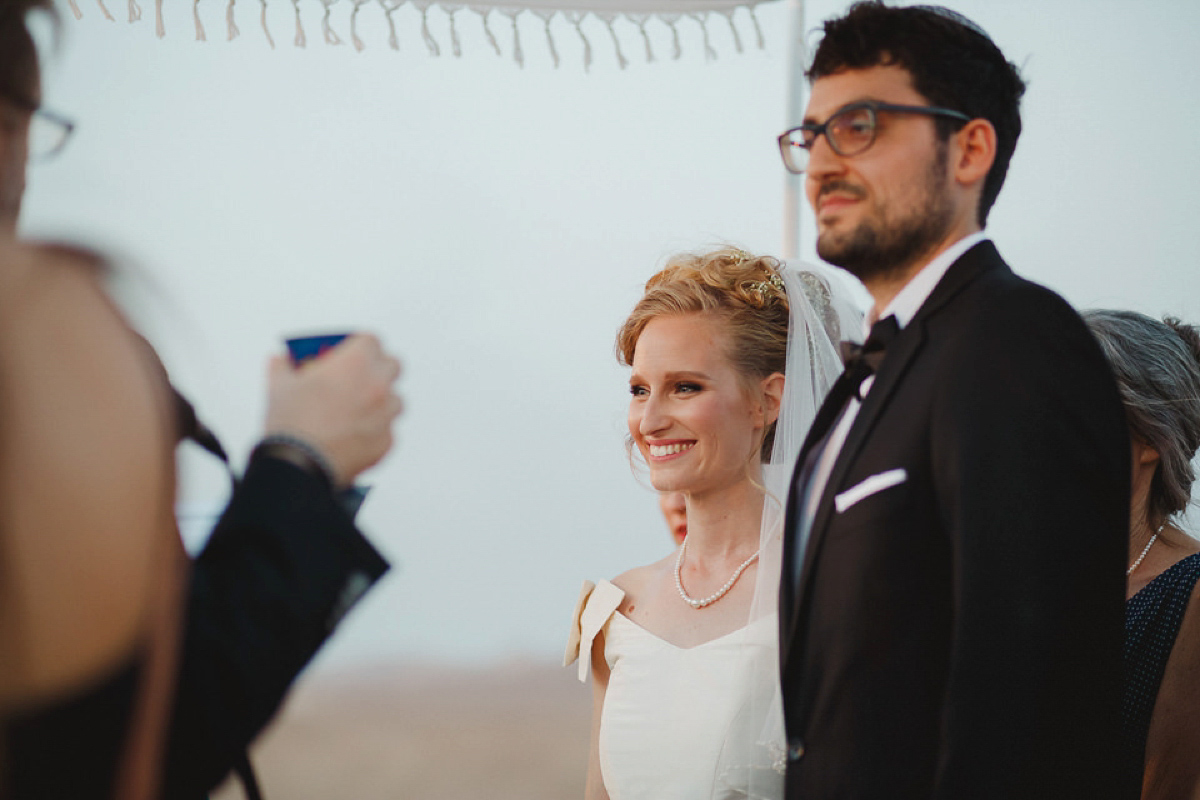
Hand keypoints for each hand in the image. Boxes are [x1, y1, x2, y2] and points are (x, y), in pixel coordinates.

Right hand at [264, 333, 402, 486]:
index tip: (348, 352)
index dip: (359, 345)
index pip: (371, 340)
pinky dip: (375, 430)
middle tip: (357, 377)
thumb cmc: (291, 424)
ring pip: (394, 399)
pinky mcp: (387, 441)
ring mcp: (386, 414)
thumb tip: (278, 360)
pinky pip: (387, 429)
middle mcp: (378, 385)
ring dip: (379, 400)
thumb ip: (282, 367)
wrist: (299, 465)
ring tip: (355, 410)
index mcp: (355, 362)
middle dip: (377, 368)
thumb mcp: (279, 387)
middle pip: (392, 365)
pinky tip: (353, 435)